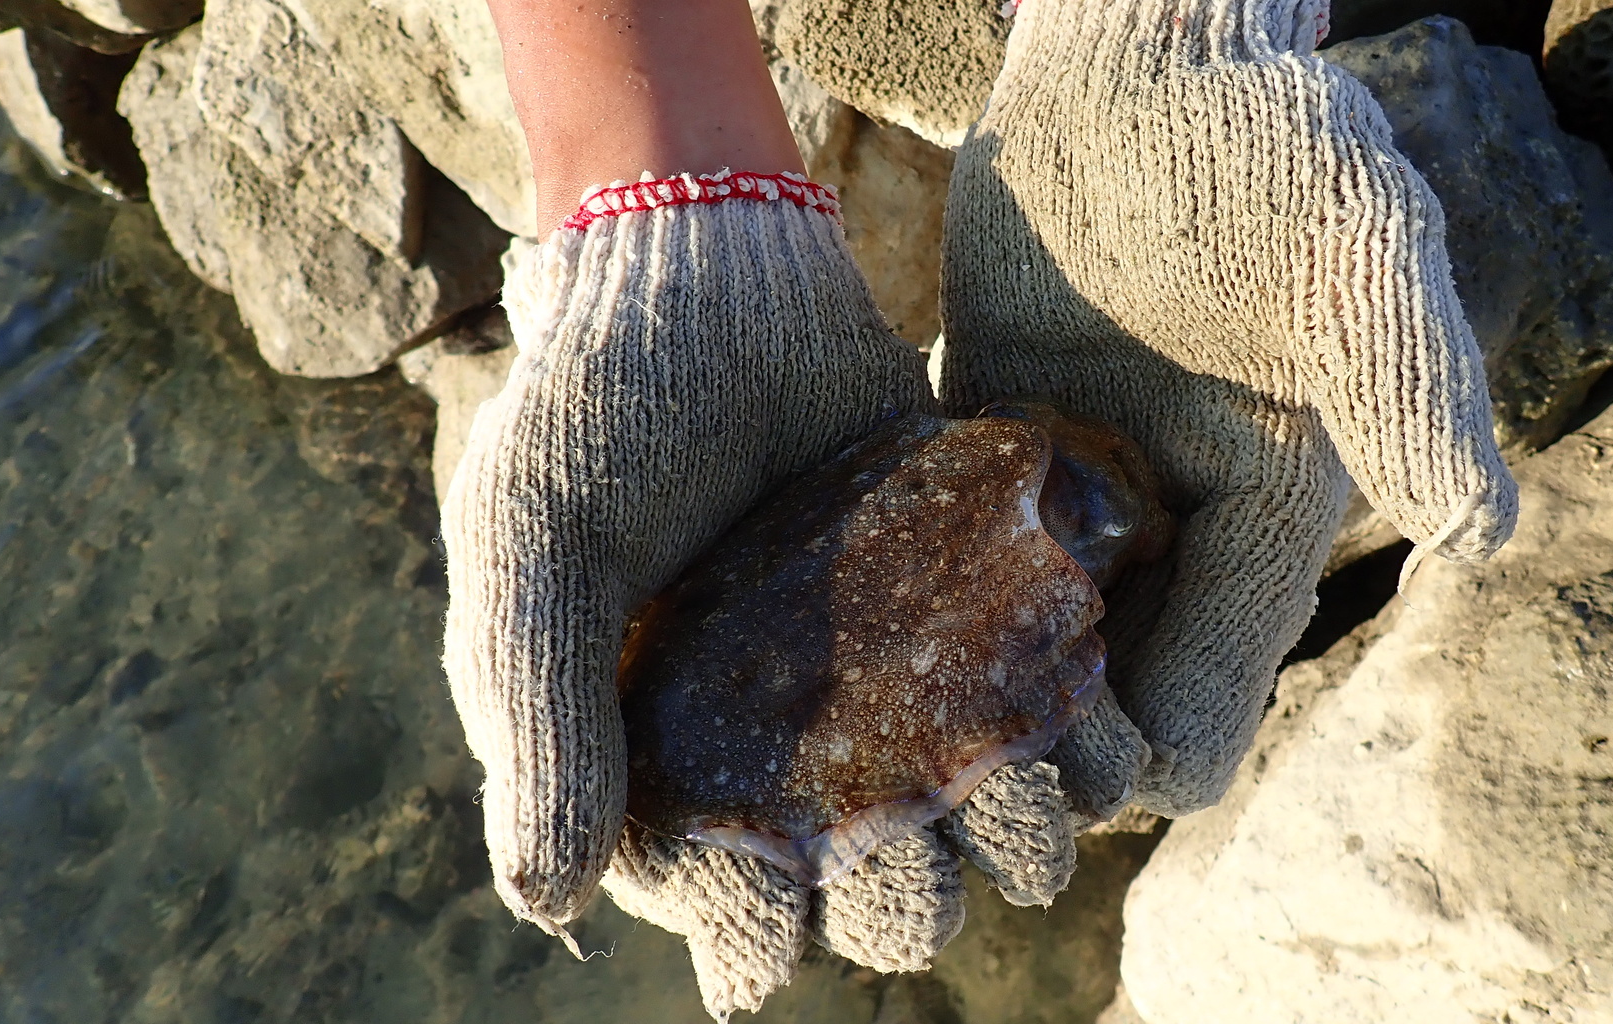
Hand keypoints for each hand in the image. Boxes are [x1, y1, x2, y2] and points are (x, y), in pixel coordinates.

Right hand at [442, 184, 1152, 1015]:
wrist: (712, 270)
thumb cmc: (597, 416)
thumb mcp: (537, 562)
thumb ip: (544, 722)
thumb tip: (548, 904)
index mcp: (663, 756)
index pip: (718, 899)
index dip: (751, 926)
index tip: (774, 901)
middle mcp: (782, 740)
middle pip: (861, 884)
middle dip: (895, 900)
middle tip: (900, 852)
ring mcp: (881, 679)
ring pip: (964, 816)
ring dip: (1004, 836)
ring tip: (1007, 798)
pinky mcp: (964, 610)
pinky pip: (1035, 709)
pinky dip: (1070, 738)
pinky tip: (1075, 725)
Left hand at [939, 0, 1516, 815]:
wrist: (1136, 73)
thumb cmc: (1258, 150)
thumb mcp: (1355, 253)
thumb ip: (1410, 387)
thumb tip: (1481, 534)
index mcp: (1260, 532)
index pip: (1202, 715)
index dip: (1132, 759)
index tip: (1053, 733)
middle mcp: (1165, 541)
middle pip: (1094, 718)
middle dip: (1034, 742)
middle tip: (942, 711)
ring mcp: (1072, 504)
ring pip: (1013, 658)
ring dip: (964, 684)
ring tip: (889, 664)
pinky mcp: (990, 453)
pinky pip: (944, 564)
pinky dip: (912, 594)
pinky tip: (857, 588)